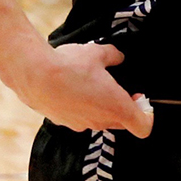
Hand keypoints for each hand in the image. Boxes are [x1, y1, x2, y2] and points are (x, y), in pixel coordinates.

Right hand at [12, 42, 152, 136]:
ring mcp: (81, 124)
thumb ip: (114, 56)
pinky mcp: (63, 122)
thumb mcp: (98, 53)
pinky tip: (71, 89)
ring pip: (99, 119)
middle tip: (117, 87)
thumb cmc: (70, 65)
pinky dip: (80, 107)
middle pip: (122, 122)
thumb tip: (119, 58)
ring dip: (99, 106)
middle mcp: (100, 121)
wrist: (33, 74)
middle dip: (123, 107)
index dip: (146, 115)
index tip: (139, 98)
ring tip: (89, 84)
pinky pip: (80, 117)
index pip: (143, 127)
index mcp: (116, 107)